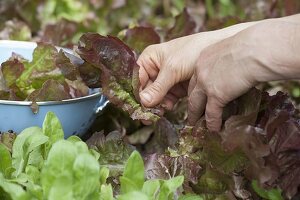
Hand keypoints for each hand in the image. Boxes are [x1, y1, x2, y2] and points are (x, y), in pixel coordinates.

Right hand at [137, 20, 262, 109]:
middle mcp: (155, 70)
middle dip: (146, 102)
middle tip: (147, 116)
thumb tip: (143, 102)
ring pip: (155, 97)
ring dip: (156, 105)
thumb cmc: (193, 52)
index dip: (135, 93)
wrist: (219, 52)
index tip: (136, 107)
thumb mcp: (173, 69)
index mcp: (149, 59)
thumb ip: (158, 87)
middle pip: (144, 90)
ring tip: (159, 112)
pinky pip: (166, 100)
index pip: (136, 79)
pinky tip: (168, 108)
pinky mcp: (176, 88)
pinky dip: (166, 105)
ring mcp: (166, 80)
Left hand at [188, 19, 299, 130]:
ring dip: (196, 116)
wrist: (257, 49)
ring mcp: (206, 83)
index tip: (197, 96)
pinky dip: (212, 123)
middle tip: (193, 113)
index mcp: (204, 58)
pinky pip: (211, 113)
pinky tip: (214, 129)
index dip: (196, 88)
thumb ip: (228, 61)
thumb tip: (236, 68)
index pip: (195, 77)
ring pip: (196, 104)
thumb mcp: (232, 51)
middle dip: (192, 103)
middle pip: (192, 91)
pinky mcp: (216, 95)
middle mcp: (200, 70)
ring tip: (196, 124)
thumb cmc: (252, 45)